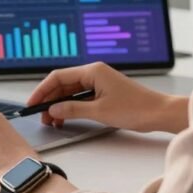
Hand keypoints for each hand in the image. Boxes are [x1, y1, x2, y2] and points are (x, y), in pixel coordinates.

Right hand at [28, 62, 188, 132]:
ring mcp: (99, 83)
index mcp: (93, 71)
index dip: (42, 91)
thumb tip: (52, 110)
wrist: (159, 113)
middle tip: (40, 116)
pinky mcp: (103, 92)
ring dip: (59, 106)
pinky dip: (70, 107)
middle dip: (49, 100)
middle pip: (62, 84)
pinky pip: (80, 97)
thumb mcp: (99, 111)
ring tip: (51, 121)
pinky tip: (65, 119)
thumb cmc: (136, 109)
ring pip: (70, 92)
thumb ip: (72, 109)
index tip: (32, 103)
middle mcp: (94, 73)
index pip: (58, 77)